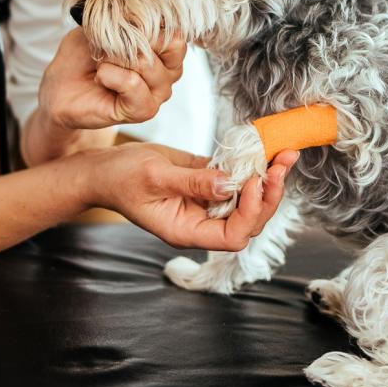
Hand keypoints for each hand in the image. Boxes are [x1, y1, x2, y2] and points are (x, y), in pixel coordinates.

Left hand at [38, 28, 184, 129]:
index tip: (121, 25)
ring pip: (150, 65)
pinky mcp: (143, 110)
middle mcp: (168, 71)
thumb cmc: (82, 57)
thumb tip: (136, 14)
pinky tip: (101, 77)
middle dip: (135, 39)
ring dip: (117, 58)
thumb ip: (122, 19)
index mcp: (164, 49)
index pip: (175, 32)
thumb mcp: (98, 26)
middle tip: (108, 46)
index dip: (147, 24)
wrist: (61, 89)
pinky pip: (134, 85)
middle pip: (171, 46)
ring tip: (100, 63)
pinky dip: (112, 76)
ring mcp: (159, 93)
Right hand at [86, 143, 297, 251]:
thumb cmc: (121, 177)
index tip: (254, 183)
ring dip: (268, 179)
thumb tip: (231, 183)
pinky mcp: (207, 184)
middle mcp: (201, 223)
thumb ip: (193, 181)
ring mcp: (206, 204)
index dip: (250, 213)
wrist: (104, 169)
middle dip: (269, 194)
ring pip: (248, 201)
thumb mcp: (155, 176)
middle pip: (249, 221)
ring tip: (283, 155)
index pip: (232, 236)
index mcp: (187, 231)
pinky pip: (237, 180)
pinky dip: (253, 167)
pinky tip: (265, 150)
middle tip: (281, 164)